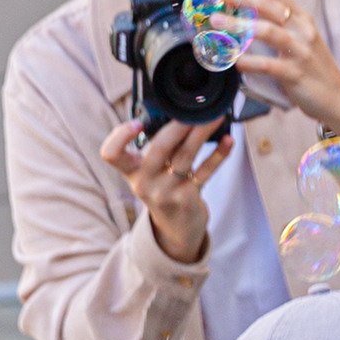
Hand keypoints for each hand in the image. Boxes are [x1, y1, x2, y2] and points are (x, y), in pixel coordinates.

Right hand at [102, 110, 230, 266]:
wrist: (177, 229)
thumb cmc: (163, 189)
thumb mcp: (149, 172)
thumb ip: (157, 147)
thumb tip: (180, 115)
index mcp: (131, 171)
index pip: (111, 154)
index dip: (120, 136)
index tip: (137, 123)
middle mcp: (145, 183)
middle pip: (159, 148)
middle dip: (178, 126)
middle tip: (192, 110)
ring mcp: (167, 192)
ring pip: (186, 155)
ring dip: (201, 133)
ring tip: (212, 117)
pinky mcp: (189, 198)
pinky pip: (205, 171)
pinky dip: (219, 155)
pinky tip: (228, 141)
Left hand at [216, 0, 339, 135]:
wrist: (338, 99)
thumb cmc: (314, 70)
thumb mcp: (302, 40)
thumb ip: (280, 27)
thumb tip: (245, 17)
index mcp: (302, 18)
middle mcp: (302, 30)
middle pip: (268, 4)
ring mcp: (300, 51)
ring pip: (266, 30)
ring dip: (238, 24)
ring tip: (217, 22)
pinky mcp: (296, 74)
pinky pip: (268, 65)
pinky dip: (249, 62)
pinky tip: (235, 60)